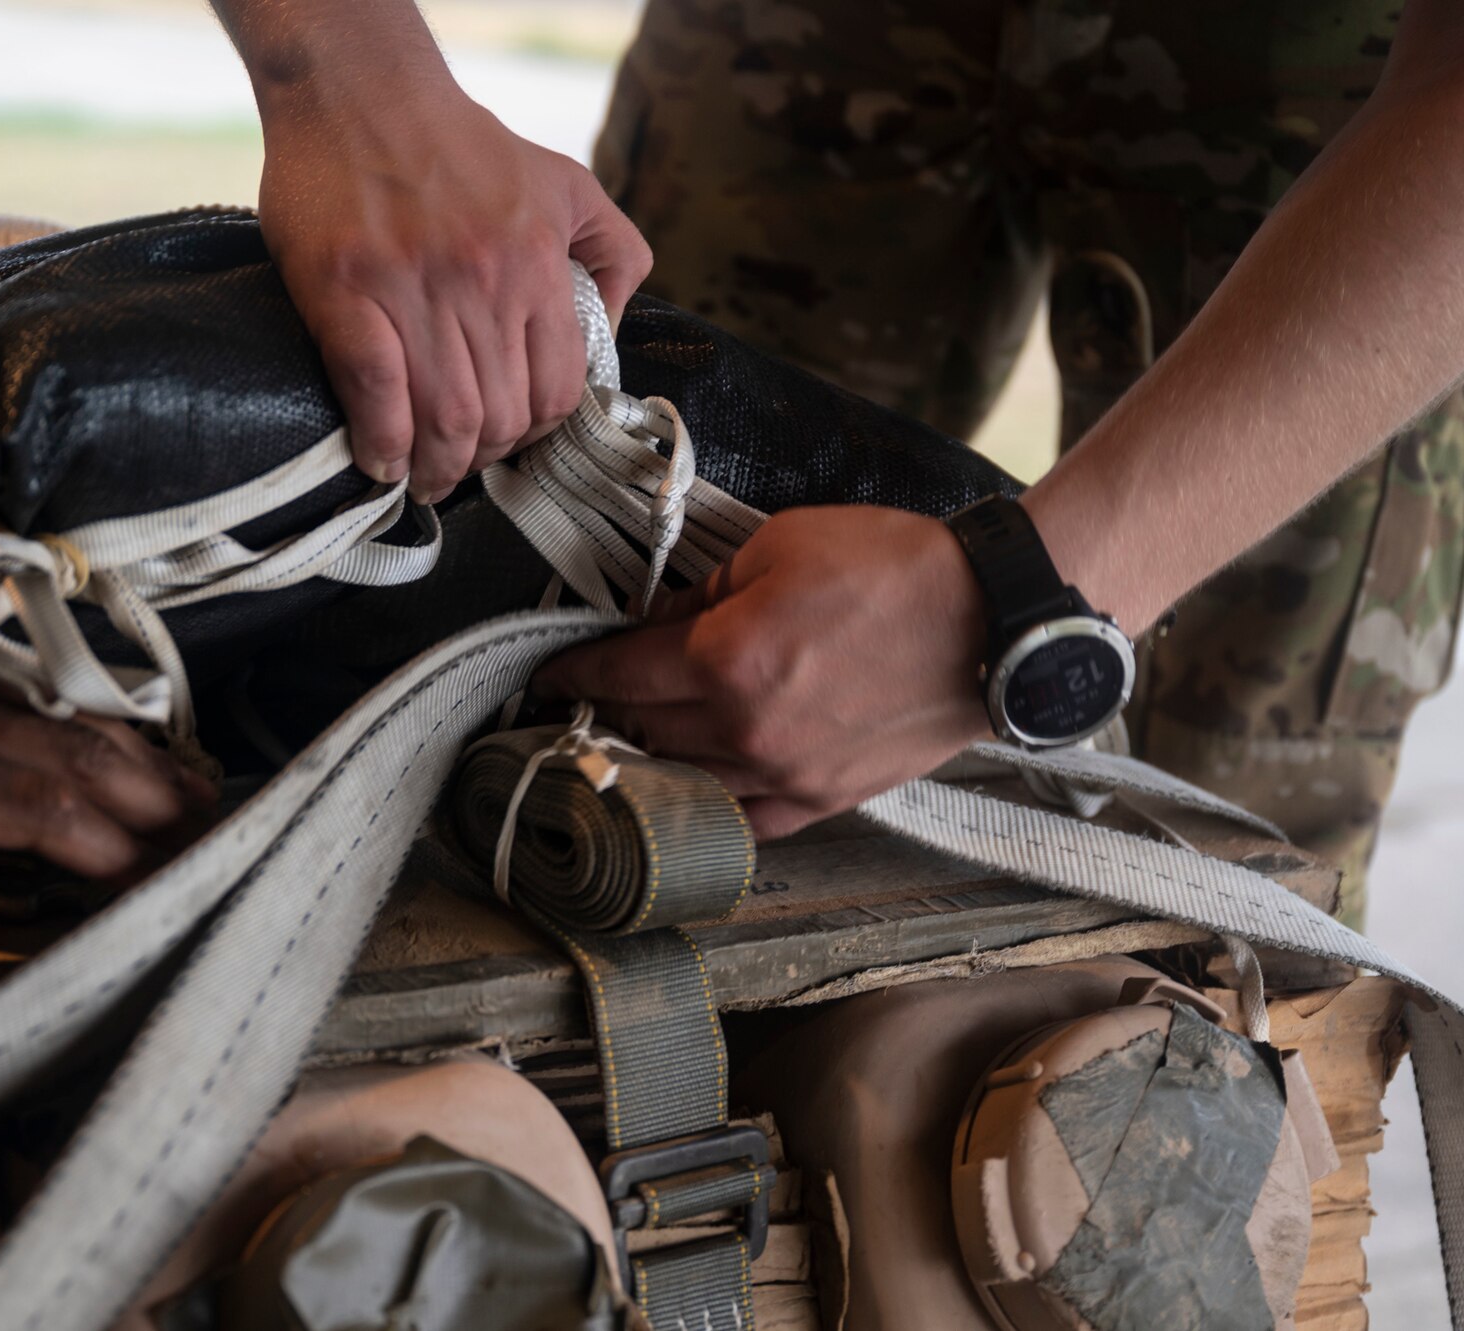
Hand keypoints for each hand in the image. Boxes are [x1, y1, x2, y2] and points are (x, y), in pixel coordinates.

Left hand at [0, 499, 214, 937]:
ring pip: (50, 710)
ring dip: (129, 753)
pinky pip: (15, 680)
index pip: (28, 810)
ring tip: (193, 788)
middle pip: (63, 754)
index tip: (164, 882)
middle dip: (148, 799)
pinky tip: (105, 731)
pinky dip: (77, 711)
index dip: (105, 849)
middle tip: (224, 834)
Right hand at [257, 78, 649, 500]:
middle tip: (463, 467)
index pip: (556, 390)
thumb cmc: (460, 143)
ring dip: (437, 468)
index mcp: (538, 263)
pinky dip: (382, 442)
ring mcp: (413, 289)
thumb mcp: (566, 181)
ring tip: (426, 478)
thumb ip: (612, 249)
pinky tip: (381, 461)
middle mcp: (485, 281)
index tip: (511, 445)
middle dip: (485, 461)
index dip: (536, 436)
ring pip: (443, 419)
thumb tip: (613, 325)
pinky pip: (374, 393)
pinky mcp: (347, 292)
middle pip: (500, 418)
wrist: (360, 90)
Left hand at [532, 507, 991, 838]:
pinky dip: (708, 801)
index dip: (571, 671)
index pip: (616, 675)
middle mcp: (744, 730)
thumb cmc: (895, 570)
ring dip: (648, 758)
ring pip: (682, 780)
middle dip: (605, 709)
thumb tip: (657, 623)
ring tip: (627, 738)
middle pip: (641, 729)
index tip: (547, 674)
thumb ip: (703, 591)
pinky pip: (743, 819)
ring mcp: (784, 774)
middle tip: (584, 698)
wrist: (991, 621)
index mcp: (724, 660)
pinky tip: (690, 787)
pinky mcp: (824, 800)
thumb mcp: (778, 545)